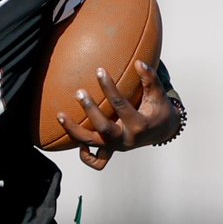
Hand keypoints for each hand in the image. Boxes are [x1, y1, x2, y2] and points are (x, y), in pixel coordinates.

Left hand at [56, 60, 179, 170]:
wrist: (163, 131)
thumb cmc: (159, 109)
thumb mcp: (158, 94)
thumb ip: (150, 78)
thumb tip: (138, 62)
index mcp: (138, 124)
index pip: (120, 104)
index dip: (109, 87)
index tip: (99, 70)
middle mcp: (125, 138)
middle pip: (103, 127)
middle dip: (90, 110)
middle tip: (79, 92)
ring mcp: (116, 147)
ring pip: (91, 143)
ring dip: (74, 131)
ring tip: (59, 115)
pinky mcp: (111, 151)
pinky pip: (96, 161)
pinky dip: (85, 155)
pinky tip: (76, 141)